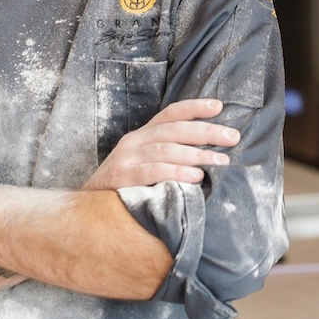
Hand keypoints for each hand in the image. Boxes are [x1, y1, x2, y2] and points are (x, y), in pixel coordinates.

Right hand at [84, 98, 239, 189]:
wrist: (86, 211)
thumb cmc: (124, 190)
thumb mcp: (144, 167)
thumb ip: (168, 159)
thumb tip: (209, 157)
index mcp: (141, 136)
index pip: (170, 114)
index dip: (194, 108)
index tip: (219, 106)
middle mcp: (133, 141)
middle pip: (174, 129)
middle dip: (206, 131)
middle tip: (232, 137)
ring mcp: (126, 158)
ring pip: (166, 148)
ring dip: (196, 153)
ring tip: (220, 161)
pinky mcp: (121, 177)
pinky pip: (152, 171)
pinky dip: (176, 171)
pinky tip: (195, 176)